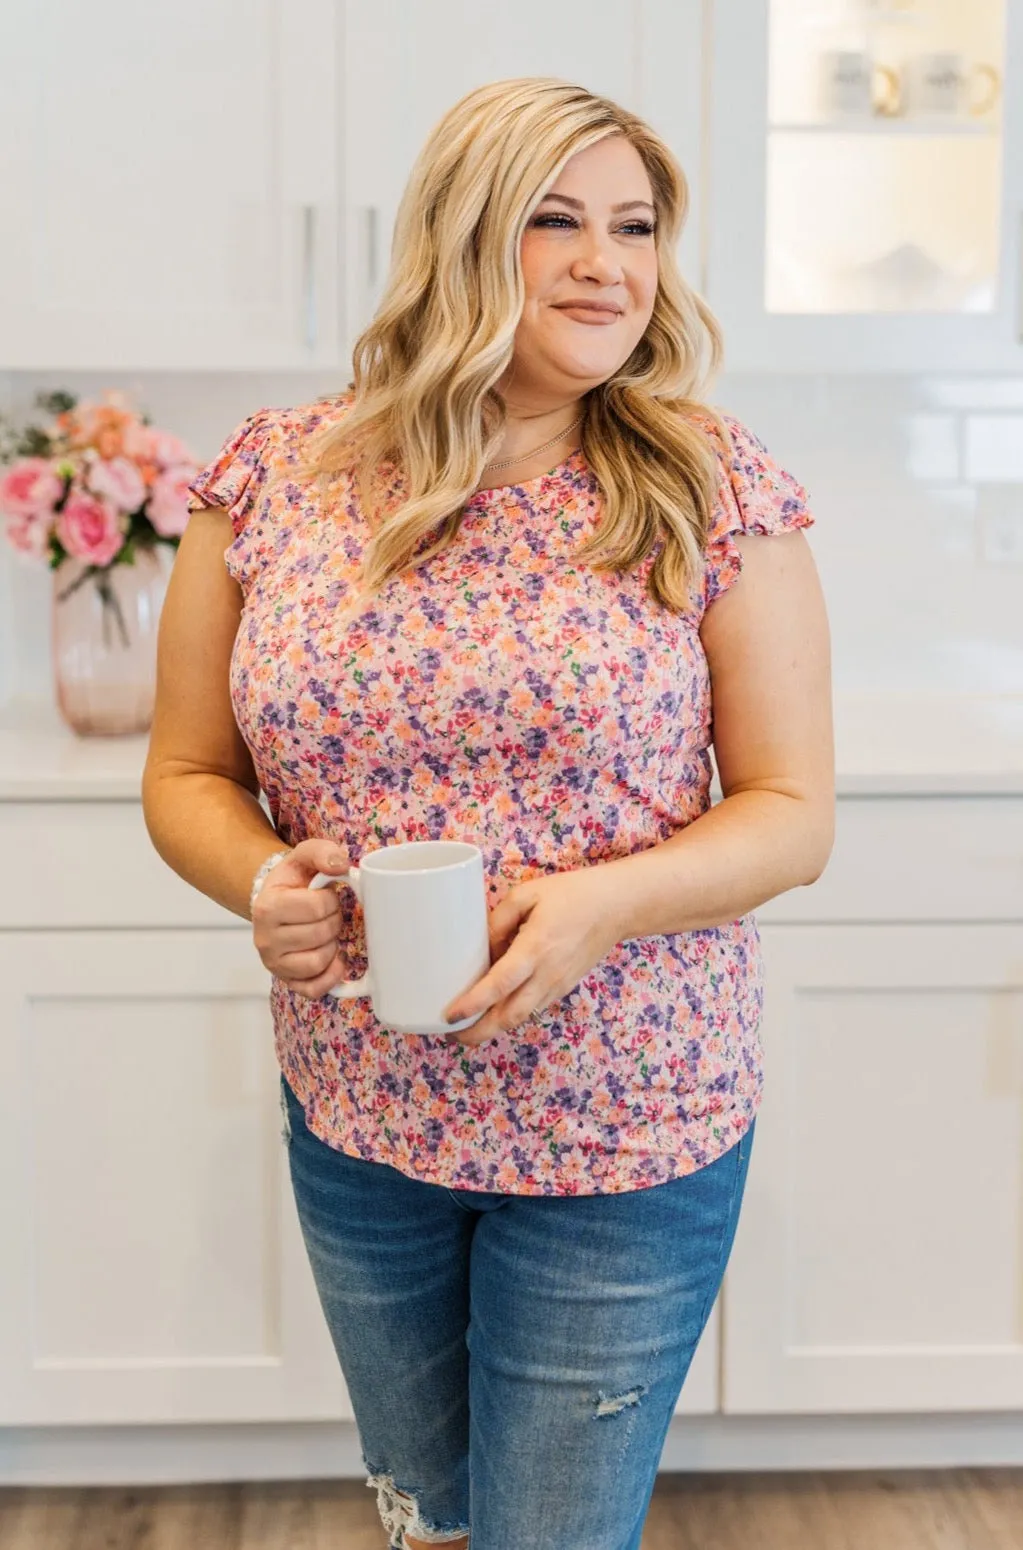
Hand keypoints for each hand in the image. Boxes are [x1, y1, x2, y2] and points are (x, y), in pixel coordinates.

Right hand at [251, 838, 352, 998]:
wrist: (276, 902)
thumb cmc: (293, 881)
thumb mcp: (303, 857)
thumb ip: (322, 852)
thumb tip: (341, 865)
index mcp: (268, 907)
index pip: (316, 907)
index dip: (331, 900)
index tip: (325, 896)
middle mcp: (265, 939)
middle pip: (320, 935)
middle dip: (334, 921)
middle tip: (328, 914)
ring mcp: (274, 963)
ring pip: (318, 962)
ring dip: (332, 945)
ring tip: (326, 932)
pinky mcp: (287, 981)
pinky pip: (314, 989)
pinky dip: (330, 976)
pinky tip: (333, 958)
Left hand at [441, 864, 627, 1045]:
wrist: (616, 908)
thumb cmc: (571, 895)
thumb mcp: (528, 894)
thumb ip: (499, 919)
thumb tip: (482, 947)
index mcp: (535, 948)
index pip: (499, 985)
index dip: (473, 1004)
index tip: (450, 1015)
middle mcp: (547, 974)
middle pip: (509, 1016)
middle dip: (479, 1032)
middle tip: (452, 1035)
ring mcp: (557, 985)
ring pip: (521, 1018)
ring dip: (494, 1028)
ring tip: (467, 1029)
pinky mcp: (563, 988)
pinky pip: (534, 1009)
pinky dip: (512, 1016)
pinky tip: (496, 1012)